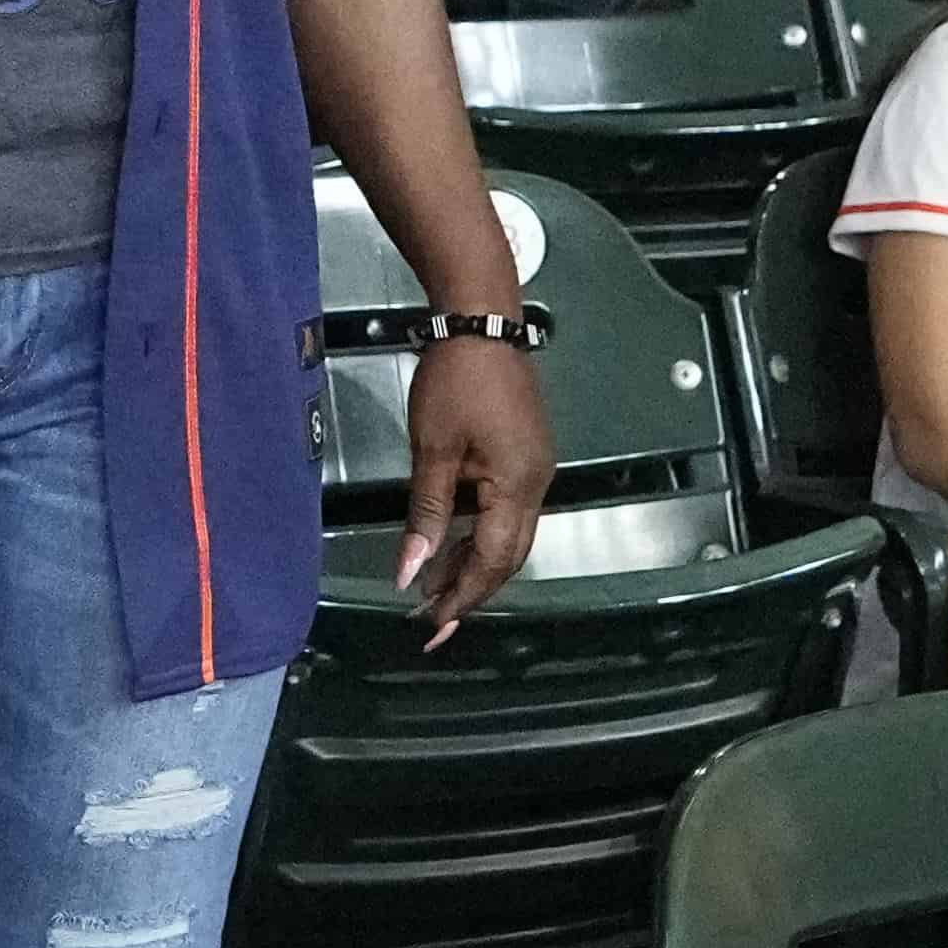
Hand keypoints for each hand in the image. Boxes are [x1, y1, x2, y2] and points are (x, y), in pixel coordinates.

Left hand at [397, 336, 553, 644]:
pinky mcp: (526, 456)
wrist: (482, 322)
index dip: (463, 596)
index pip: (492, 561)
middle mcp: (537, 485)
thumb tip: (410, 573)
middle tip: (433, 618)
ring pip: (509, 536)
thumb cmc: (455, 380)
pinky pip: (507, 512)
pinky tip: (453, 543)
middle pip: (508, 556)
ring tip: (435, 588)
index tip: (433, 625)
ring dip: (474, 563)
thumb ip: (425, 515)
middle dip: (472, 590)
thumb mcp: (433, 449)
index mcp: (518, 487)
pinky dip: (480, 535)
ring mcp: (535, 470)